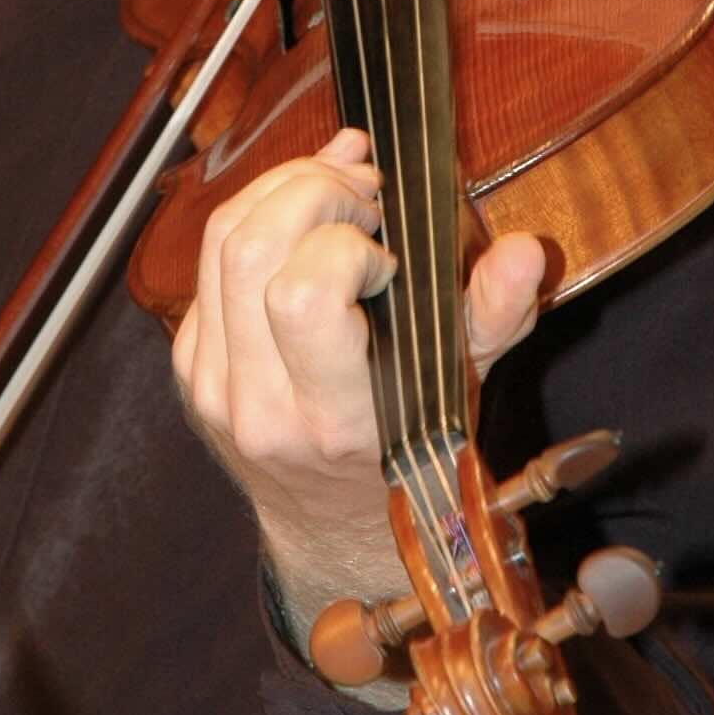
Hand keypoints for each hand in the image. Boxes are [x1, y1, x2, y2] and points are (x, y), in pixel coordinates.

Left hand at [171, 127, 545, 669]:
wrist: (333, 527)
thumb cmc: (407, 449)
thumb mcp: (463, 389)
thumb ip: (495, 317)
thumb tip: (525, 252)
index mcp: (336, 420)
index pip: (304, 297)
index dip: (346, 249)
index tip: (387, 257)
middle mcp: (261, 407)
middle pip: (251, 249)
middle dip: (312, 191)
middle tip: (364, 195)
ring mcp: (213, 386)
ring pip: (220, 243)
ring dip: (279, 189)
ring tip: (336, 186)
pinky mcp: (188, 365)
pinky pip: (205, 265)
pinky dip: (255, 218)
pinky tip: (302, 215)